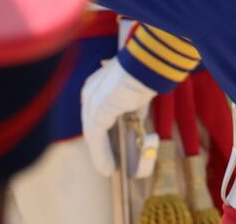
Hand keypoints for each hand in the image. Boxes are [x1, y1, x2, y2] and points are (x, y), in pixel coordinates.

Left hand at [81, 58, 156, 175]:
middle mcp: (89, 94)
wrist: (146, 66)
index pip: (94, 117)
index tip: (106, 150)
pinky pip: (97, 137)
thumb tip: (136, 121)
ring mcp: (92, 102)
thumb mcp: (135, 96)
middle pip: (91, 127)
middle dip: (98, 148)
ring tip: (106, 170)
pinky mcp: (99, 110)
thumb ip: (132, 109)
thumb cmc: (143, 76)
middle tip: (105, 165)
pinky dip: (101, 153)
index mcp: (94, 88)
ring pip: (93, 135)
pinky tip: (106, 166)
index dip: (99, 136)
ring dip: (99, 155)